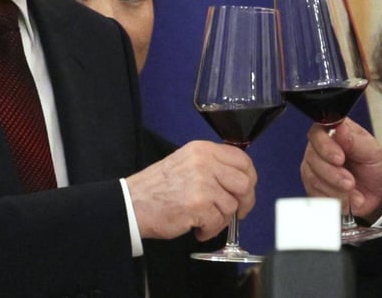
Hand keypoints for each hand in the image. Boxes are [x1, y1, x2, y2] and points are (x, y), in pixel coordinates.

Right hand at [126, 140, 255, 240]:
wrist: (132, 203)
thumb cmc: (157, 187)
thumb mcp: (186, 162)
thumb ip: (212, 166)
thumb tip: (240, 180)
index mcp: (203, 150)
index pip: (242, 160)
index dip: (249, 178)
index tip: (246, 190)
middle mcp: (205, 162)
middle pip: (244, 183)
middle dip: (244, 202)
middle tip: (236, 212)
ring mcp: (203, 183)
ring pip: (231, 206)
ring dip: (221, 220)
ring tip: (204, 221)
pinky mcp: (198, 205)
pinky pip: (218, 222)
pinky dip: (209, 230)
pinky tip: (197, 228)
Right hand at [299, 118, 381, 222]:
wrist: (381, 193)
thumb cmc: (376, 167)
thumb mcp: (373, 152)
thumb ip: (355, 141)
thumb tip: (340, 128)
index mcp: (335, 132)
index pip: (318, 133)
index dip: (325, 146)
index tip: (340, 159)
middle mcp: (321, 148)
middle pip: (313, 158)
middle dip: (333, 174)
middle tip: (350, 182)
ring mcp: (315, 168)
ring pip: (313, 178)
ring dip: (335, 189)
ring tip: (354, 193)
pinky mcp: (314, 187)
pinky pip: (315, 195)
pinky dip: (334, 200)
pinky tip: (348, 200)